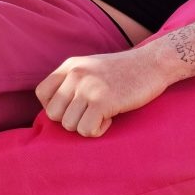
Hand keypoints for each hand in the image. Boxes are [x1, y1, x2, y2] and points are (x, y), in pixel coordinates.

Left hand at [35, 46, 172, 136]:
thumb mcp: (91, 67)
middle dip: (71, 120)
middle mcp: (75, 74)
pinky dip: (98, 130)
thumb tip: (54, 111)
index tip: (74, 108)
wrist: (153, 63)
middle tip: (91, 114)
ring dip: (86, 126)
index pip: (41, 94)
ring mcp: (88, 87)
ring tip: (103, 114)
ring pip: (69, 125)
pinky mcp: (102, 101)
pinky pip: (86, 130)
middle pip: (53, 114)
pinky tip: (110, 118)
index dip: (55, 107)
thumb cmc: (124, 71)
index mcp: (70, 66)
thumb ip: (71, 82)